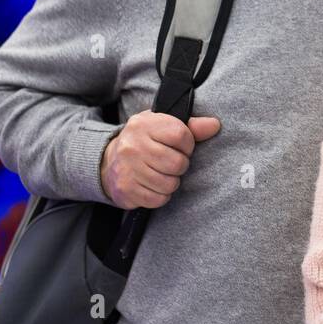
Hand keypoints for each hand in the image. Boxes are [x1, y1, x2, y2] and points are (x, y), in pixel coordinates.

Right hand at [98, 112, 220, 209]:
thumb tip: (214, 125)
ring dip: (171, 181)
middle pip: (177, 163)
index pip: (182, 135)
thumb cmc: (144, 141)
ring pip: (170, 183)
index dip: (188, 145)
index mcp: (144, 124)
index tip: (181, 147)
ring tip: (161, 173)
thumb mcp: (163, 126)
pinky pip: (158, 199)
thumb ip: (191, 126)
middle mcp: (133, 145)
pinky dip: (161, 195)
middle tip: (171, 162)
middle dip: (180, 165)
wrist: (108, 161)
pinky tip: (153, 185)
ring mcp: (127, 168)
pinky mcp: (126, 189)